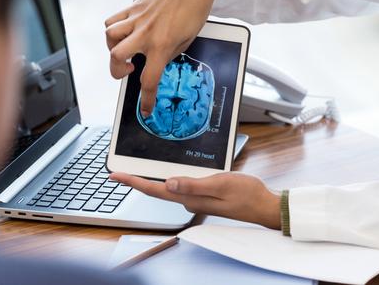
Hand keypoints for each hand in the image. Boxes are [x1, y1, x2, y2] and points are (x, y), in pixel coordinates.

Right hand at [104, 0, 224, 116]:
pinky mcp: (133, 7)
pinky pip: (112, 20)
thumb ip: (169, 53)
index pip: (149, 80)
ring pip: (109, 37)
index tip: (145, 109)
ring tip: (126, 49)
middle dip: (117, 71)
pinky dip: (113, 29)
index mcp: (163, 44)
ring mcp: (137, 19)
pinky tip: (124, 33)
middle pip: (116, 58)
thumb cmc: (195, 10)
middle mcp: (146, 33)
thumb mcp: (188, 39)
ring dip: (113, 48)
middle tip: (129, 71)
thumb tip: (156, 63)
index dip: (146, 99)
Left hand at [111, 172, 281, 229]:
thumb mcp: (220, 184)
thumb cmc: (246, 194)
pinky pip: (180, 186)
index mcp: (190, 198)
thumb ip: (193, 185)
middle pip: (156, 190)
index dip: (133, 182)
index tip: (115, 176)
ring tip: (134, 172)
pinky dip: (168, 179)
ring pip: (167, 188)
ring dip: (150, 179)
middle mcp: (189, 200)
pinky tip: (165, 172)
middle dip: (135, 181)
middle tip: (117, 173)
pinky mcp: (203, 195)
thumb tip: (168, 183)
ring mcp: (196, 199)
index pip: (155, 189)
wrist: (263, 205)